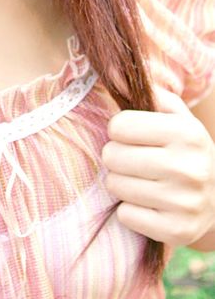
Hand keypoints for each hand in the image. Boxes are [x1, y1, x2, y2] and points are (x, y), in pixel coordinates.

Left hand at [101, 84, 214, 247]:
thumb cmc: (185, 150)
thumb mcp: (175, 116)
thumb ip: (146, 90)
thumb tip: (111, 68)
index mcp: (187, 133)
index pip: (119, 125)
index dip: (119, 130)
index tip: (131, 136)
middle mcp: (188, 167)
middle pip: (112, 156)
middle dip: (115, 157)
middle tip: (132, 160)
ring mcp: (184, 202)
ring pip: (115, 185)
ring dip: (120, 182)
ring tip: (140, 180)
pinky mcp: (178, 230)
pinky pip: (126, 215)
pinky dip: (130, 210)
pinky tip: (148, 203)